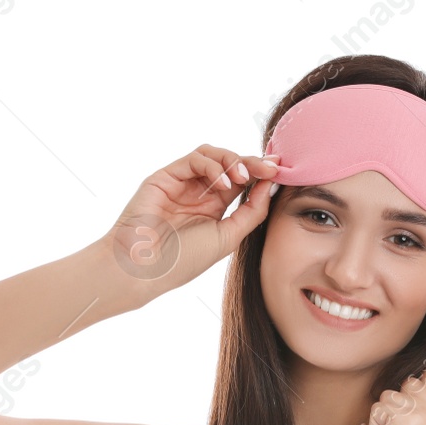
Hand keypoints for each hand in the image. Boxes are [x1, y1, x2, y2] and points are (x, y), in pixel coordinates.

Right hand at [107, 144, 280, 291]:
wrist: (144, 269)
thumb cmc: (183, 260)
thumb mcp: (228, 237)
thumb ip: (252, 211)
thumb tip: (271, 185)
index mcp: (213, 208)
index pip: (242, 182)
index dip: (261, 174)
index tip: (281, 173)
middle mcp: (198, 192)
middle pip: (230, 164)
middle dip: (252, 163)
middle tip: (270, 168)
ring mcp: (181, 183)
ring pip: (212, 155)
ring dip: (233, 161)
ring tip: (243, 177)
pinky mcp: (165, 176)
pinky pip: (194, 159)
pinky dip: (213, 166)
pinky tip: (225, 183)